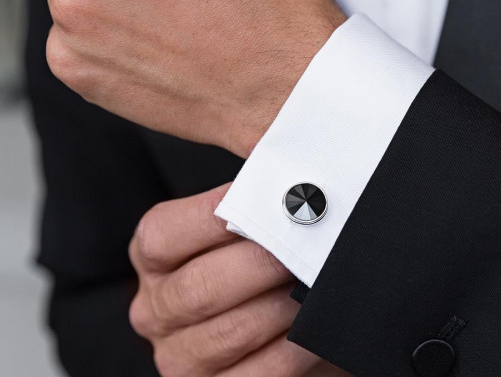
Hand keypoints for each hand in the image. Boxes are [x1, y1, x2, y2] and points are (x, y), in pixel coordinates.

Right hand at [130, 184, 350, 376]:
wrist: (274, 322)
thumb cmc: (257, 263)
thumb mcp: (240, 229)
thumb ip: (248, 203)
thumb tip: (281, 174)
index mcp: (153, 257)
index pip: (165, 235)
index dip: (217, 215)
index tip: (270, 198)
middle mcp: (156, 309)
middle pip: (201, 286)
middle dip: (263, 262)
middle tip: (309, 240)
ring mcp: (181, 356)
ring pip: (230, 331)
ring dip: (283, 304)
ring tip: (317, 279)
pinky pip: (257, 375)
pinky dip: (293, 349)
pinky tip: (314, 328)